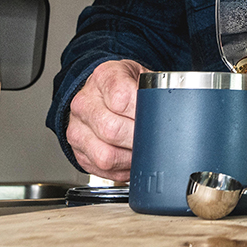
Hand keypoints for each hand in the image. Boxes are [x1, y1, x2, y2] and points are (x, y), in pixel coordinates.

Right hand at [64, 58, 145, 180]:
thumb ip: (154, 92)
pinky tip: (130, 157)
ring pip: (105, 155)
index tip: (155, 118)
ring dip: (130, 157)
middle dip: (139, 139)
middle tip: (153, 139)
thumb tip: (168, 112)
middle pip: (112, 130)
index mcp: (103, 77)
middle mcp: (84, 103)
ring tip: (142, 150)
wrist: (103, 95)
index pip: (122, 98)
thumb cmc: (126, 86)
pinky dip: (122, 169)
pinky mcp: (79, 152)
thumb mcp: (141, 77)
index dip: (143, 113)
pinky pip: (102, 170)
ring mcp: (78, 129)